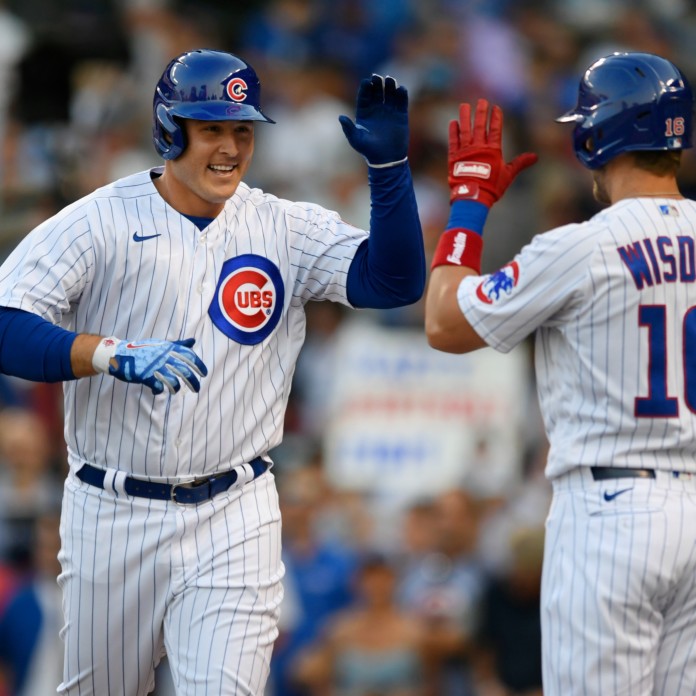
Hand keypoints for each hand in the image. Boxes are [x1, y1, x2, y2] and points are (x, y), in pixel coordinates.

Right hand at [93, 337, 207, 394]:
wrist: (119, 353)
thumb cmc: (143, 349)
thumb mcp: (162, 344)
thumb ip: (178, 344)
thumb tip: (193, 340)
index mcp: (168, 349)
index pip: (189, 356)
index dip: (199, 365)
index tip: (204, 374)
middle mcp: (164, 357)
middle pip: (184, 371)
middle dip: (192, 382)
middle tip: (196, 389)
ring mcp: (154, 367)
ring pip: (173, 381)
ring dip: (175, 388)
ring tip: (175, 391)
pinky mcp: (145, 376)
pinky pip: (157, 387)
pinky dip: (159, 390)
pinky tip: (157, 391)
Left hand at [339, 74, 408, 166]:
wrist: (387, 159)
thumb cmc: (369, 150)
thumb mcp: (356, 140)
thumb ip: (348, 129)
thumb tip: (340, 117)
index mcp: (364, 113)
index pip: (364, 96)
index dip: (365, 88)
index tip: (366, 82)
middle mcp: (376, 109)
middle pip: (376, 92)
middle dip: (377, 84)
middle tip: (377, 78)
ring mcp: (389, 111)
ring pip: (389, 94)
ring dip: (390, 86)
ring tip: (390, 80)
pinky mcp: (401, 115)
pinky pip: (401, 102)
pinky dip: (402, 95)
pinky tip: (401, 89)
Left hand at [449, 99, 537, 205]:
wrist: (473, 197)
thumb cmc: (492, 187)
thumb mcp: (508, 174)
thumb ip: (520, 163)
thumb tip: (536, 157)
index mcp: (493, 150)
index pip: (495, 129)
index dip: (496, 117)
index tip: (495, 107)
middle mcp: (478, 147)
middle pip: (480, 126)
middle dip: (481, 112)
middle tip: (481, 101)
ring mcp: (465, 151)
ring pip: (465, 130)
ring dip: (465, 117)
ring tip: (464, 106)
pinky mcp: (454, 158)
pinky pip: (453, 141)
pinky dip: (453, 132)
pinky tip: (454, 123)